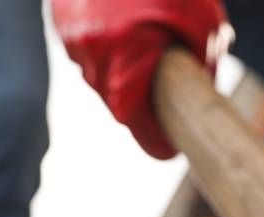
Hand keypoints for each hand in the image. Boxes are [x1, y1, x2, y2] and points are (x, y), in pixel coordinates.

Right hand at [53, 0, 228, 158]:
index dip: (155, 140)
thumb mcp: (203, 20)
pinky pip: (86, 50)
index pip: (134, 119)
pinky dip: (107, 50)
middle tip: (169, 103)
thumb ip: (202, 62)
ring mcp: (70, 33)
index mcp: (124, 53)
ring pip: (99, 76)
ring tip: (147, 50)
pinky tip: (126, 31)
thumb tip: (201, 95)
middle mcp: (90, 48)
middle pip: (116, 101)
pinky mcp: (60, 18)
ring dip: (122, 75)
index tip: (171, 152)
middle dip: (142, 105)